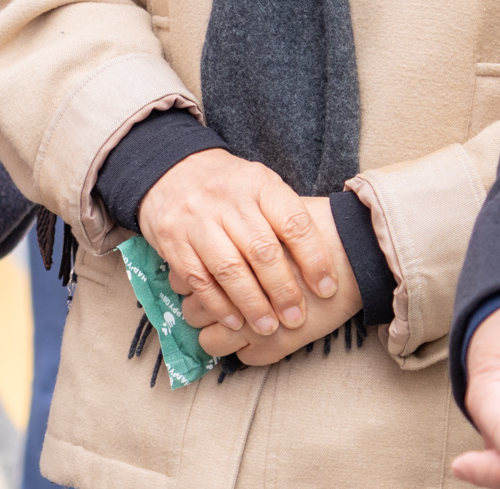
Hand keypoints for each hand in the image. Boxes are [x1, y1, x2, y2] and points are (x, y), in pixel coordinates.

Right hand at [137, 148, 339, 341]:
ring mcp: (197, 218)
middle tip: (297, 318)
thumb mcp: (261, 185)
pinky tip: (235, 321)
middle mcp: (228, 199)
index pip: (293, 222)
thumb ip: (286, 216)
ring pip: (230, 268)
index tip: (327, 289)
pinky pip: (199, 278)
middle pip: (262, 250)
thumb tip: (324, 260)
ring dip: (252, 304)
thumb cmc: (231, 188)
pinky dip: (218, 304)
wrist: (172, 171)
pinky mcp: (173, 240)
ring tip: (269, 327)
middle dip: (283, 290)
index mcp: (259, 183)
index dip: (314, 258)